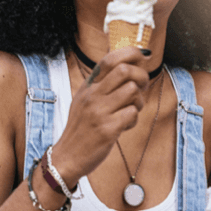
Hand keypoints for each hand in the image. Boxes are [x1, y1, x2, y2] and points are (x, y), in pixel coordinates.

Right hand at [51, 47, 149, 187]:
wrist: (67, 157)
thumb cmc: (82, 128)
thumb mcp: (85, 100)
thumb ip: (103, 84)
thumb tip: (129, 66)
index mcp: (89, 86)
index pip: (109, 59)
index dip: (131, 53)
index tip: (144, 56)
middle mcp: (92, 95)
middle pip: (124, 70)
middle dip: (141, 76)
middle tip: (142, 87)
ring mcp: (99, 111)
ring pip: (132, 91)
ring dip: (138, 101)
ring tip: (131, 111)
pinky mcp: (107, 129)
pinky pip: (132, 114)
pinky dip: (134, 120)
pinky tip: (125, 126)